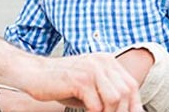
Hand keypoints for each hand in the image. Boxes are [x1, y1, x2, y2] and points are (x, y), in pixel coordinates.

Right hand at [23, 53, 142, 111]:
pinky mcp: (80, 80)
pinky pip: (96, 105)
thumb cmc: (61, 83)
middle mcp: (102, 62)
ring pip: (114, 99)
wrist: (34, 74)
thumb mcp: (89, 86)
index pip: (131, 85)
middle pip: (126, 92)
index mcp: (107, 61)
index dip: (134, 105)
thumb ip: (107, 94)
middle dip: (121, 111)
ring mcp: (91, 70)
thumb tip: (124, 110)